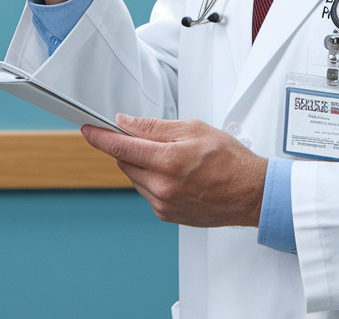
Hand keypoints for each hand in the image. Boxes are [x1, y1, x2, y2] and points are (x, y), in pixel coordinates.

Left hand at [82, 115, 268, 227]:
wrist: (251, 193)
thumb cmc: (230, 160)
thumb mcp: (193, 130)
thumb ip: (154, 127)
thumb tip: (126, 123)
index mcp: (169, 161)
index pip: (121, 148)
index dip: (100, 137)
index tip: (87, 130)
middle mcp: (163, 187)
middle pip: (125, 162)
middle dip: (131, 148)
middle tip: (153, 141)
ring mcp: (164, 204)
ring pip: (135, 177)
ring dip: (142, 165)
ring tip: (172, 159)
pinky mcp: (166, 215)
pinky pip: (146, 192)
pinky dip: (152, 180)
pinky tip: (175, 175)